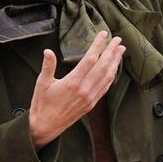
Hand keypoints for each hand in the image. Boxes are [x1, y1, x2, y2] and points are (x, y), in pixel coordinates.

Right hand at [29, 31, 123, 147]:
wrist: (46, 126)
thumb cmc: (42, 104)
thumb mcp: (42, 83)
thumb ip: (48, 66)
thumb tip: (47, 51)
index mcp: (72, 82)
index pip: (90, 59)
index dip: (98, 45)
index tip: (104, 34)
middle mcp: (84, 89)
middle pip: (103, 66)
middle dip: (112, 52)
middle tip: (118, 40)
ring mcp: (90, 97)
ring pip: (107, 77)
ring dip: (115, 63)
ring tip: (120, 51)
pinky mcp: (92, 103)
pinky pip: (105, 87)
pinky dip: (112, 76)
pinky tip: (114, 69)